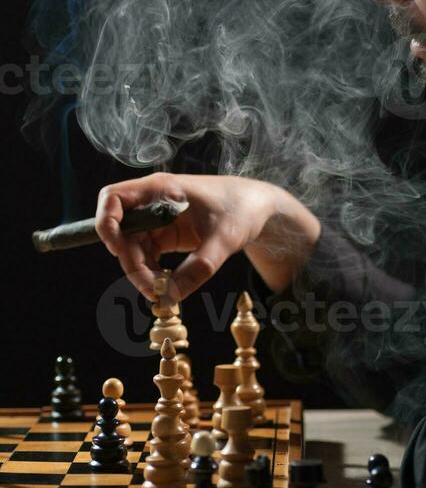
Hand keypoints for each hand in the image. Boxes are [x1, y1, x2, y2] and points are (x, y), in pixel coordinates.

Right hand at [95, 172, 319, 300]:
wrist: (258, 207)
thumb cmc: (242, 210)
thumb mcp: (224, 240)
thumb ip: (199, 268)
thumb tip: (170, 298)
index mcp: (161, 189)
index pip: (113, 198)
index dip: (106, 223)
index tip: (118, 251)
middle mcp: (153, 201)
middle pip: (120, 232)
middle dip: (130, 262)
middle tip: (154, 290)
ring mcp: (158, 218)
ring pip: (131, 247)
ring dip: (140, 271)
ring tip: (163, 292)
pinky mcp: (166, 233)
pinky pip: (146, 254)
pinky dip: (150, 271)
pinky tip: (166, 285)